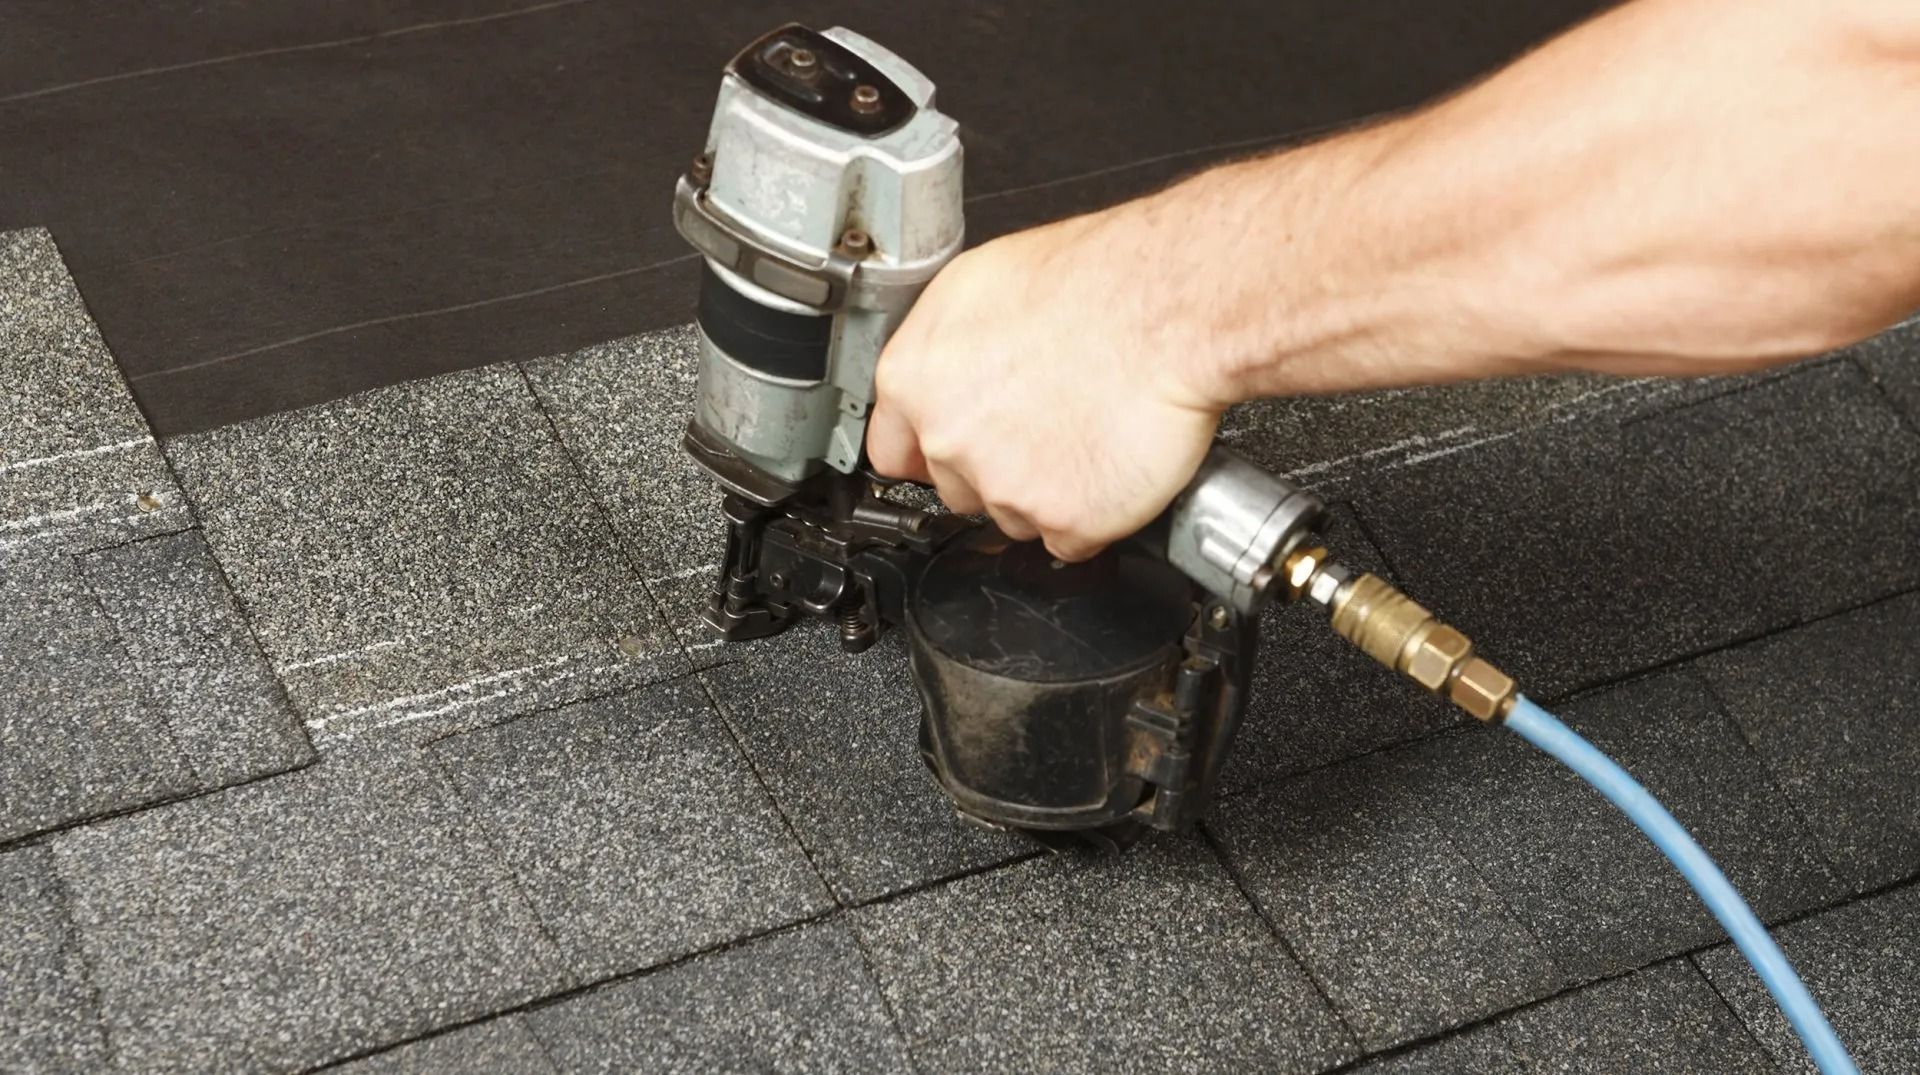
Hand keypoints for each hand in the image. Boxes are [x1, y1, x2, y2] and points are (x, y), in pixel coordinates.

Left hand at [865, 205, 1230, 560]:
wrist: (1170, 310)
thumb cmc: (1094, 282)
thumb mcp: (981, 282)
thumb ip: (942, 347)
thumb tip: (941, 372)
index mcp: (916, 381)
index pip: (893, 452)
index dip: (931, 450)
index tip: (957, 448)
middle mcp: (951, 441)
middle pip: (957, 488)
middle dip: (994, 467)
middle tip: (1043, 423)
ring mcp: (1007, 488)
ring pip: (1013, 516)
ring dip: (1044, 490)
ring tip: (1084, 430)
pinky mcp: (1066, 522)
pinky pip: (1071, 539)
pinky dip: (1093, 513)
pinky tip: (1108, 461)